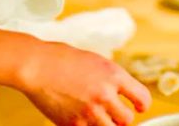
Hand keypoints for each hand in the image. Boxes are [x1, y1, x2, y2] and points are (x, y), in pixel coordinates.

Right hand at [17, 41, 150, 125]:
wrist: (36, 66)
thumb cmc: (63, 59)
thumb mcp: (96, 61)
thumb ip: (112, 78)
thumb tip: (122, 93)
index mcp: (113, 75)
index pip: (142, 98)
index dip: (142, 104)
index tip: (139, 106)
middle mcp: (104, 95)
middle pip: (127, 119)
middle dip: (122, 117)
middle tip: (116, 113)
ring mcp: (88, 111)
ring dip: (106, 124)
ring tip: (97, 114)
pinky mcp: (73, 123)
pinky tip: (79, 115)